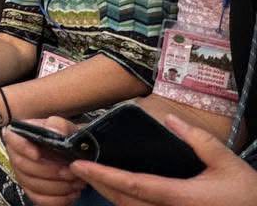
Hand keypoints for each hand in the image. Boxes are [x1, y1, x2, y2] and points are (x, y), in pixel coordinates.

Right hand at [3, 117, 84, 205]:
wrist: (73, 153)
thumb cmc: (65, 138)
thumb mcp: (66, 127)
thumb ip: (60, 125)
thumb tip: (56, 131)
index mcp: (21, 135)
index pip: (12, 139)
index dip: (22, 148)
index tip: (37, 155)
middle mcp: (16, 155)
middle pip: (22, 165)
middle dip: (48, 171)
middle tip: (71, 172)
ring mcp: (22, 175)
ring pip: (31, 184)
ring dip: (56, 187)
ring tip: (76, 183)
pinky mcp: (31, 191)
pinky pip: (38, 199)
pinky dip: (57, 199)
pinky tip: (72, 194)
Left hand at [70, 114, 256, 205]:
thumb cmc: (245, 193)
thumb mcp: (226, 162)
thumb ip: (197, 139)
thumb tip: (169, 118)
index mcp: (179, 197)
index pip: (134, 185)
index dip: (105, 175)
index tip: (81, 164)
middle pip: (123, 200)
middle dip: (97, 183)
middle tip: (76, 165)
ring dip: (108, 191)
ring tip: (89, 172)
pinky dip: (123, 199)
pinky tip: (115, 186)